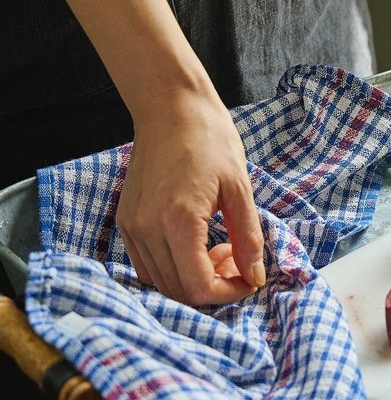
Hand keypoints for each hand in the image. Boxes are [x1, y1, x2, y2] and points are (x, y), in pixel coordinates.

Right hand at [116, 88, 265, 305]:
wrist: (171, 107)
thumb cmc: (210, 139)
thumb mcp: (240, 188)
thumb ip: (248, 238)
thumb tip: (255, 276)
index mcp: (179, 220)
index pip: (199, 287)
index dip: (229, 293)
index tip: (250, 279)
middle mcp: (148, 228)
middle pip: (178, 291)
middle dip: (215, 286)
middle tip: (239, 261)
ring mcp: (132, 226)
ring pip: (161, 282)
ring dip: (194, 279)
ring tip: (222, 249)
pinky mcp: (126, 220)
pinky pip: (147, 263)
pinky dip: (174, 266)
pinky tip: (198, 243)